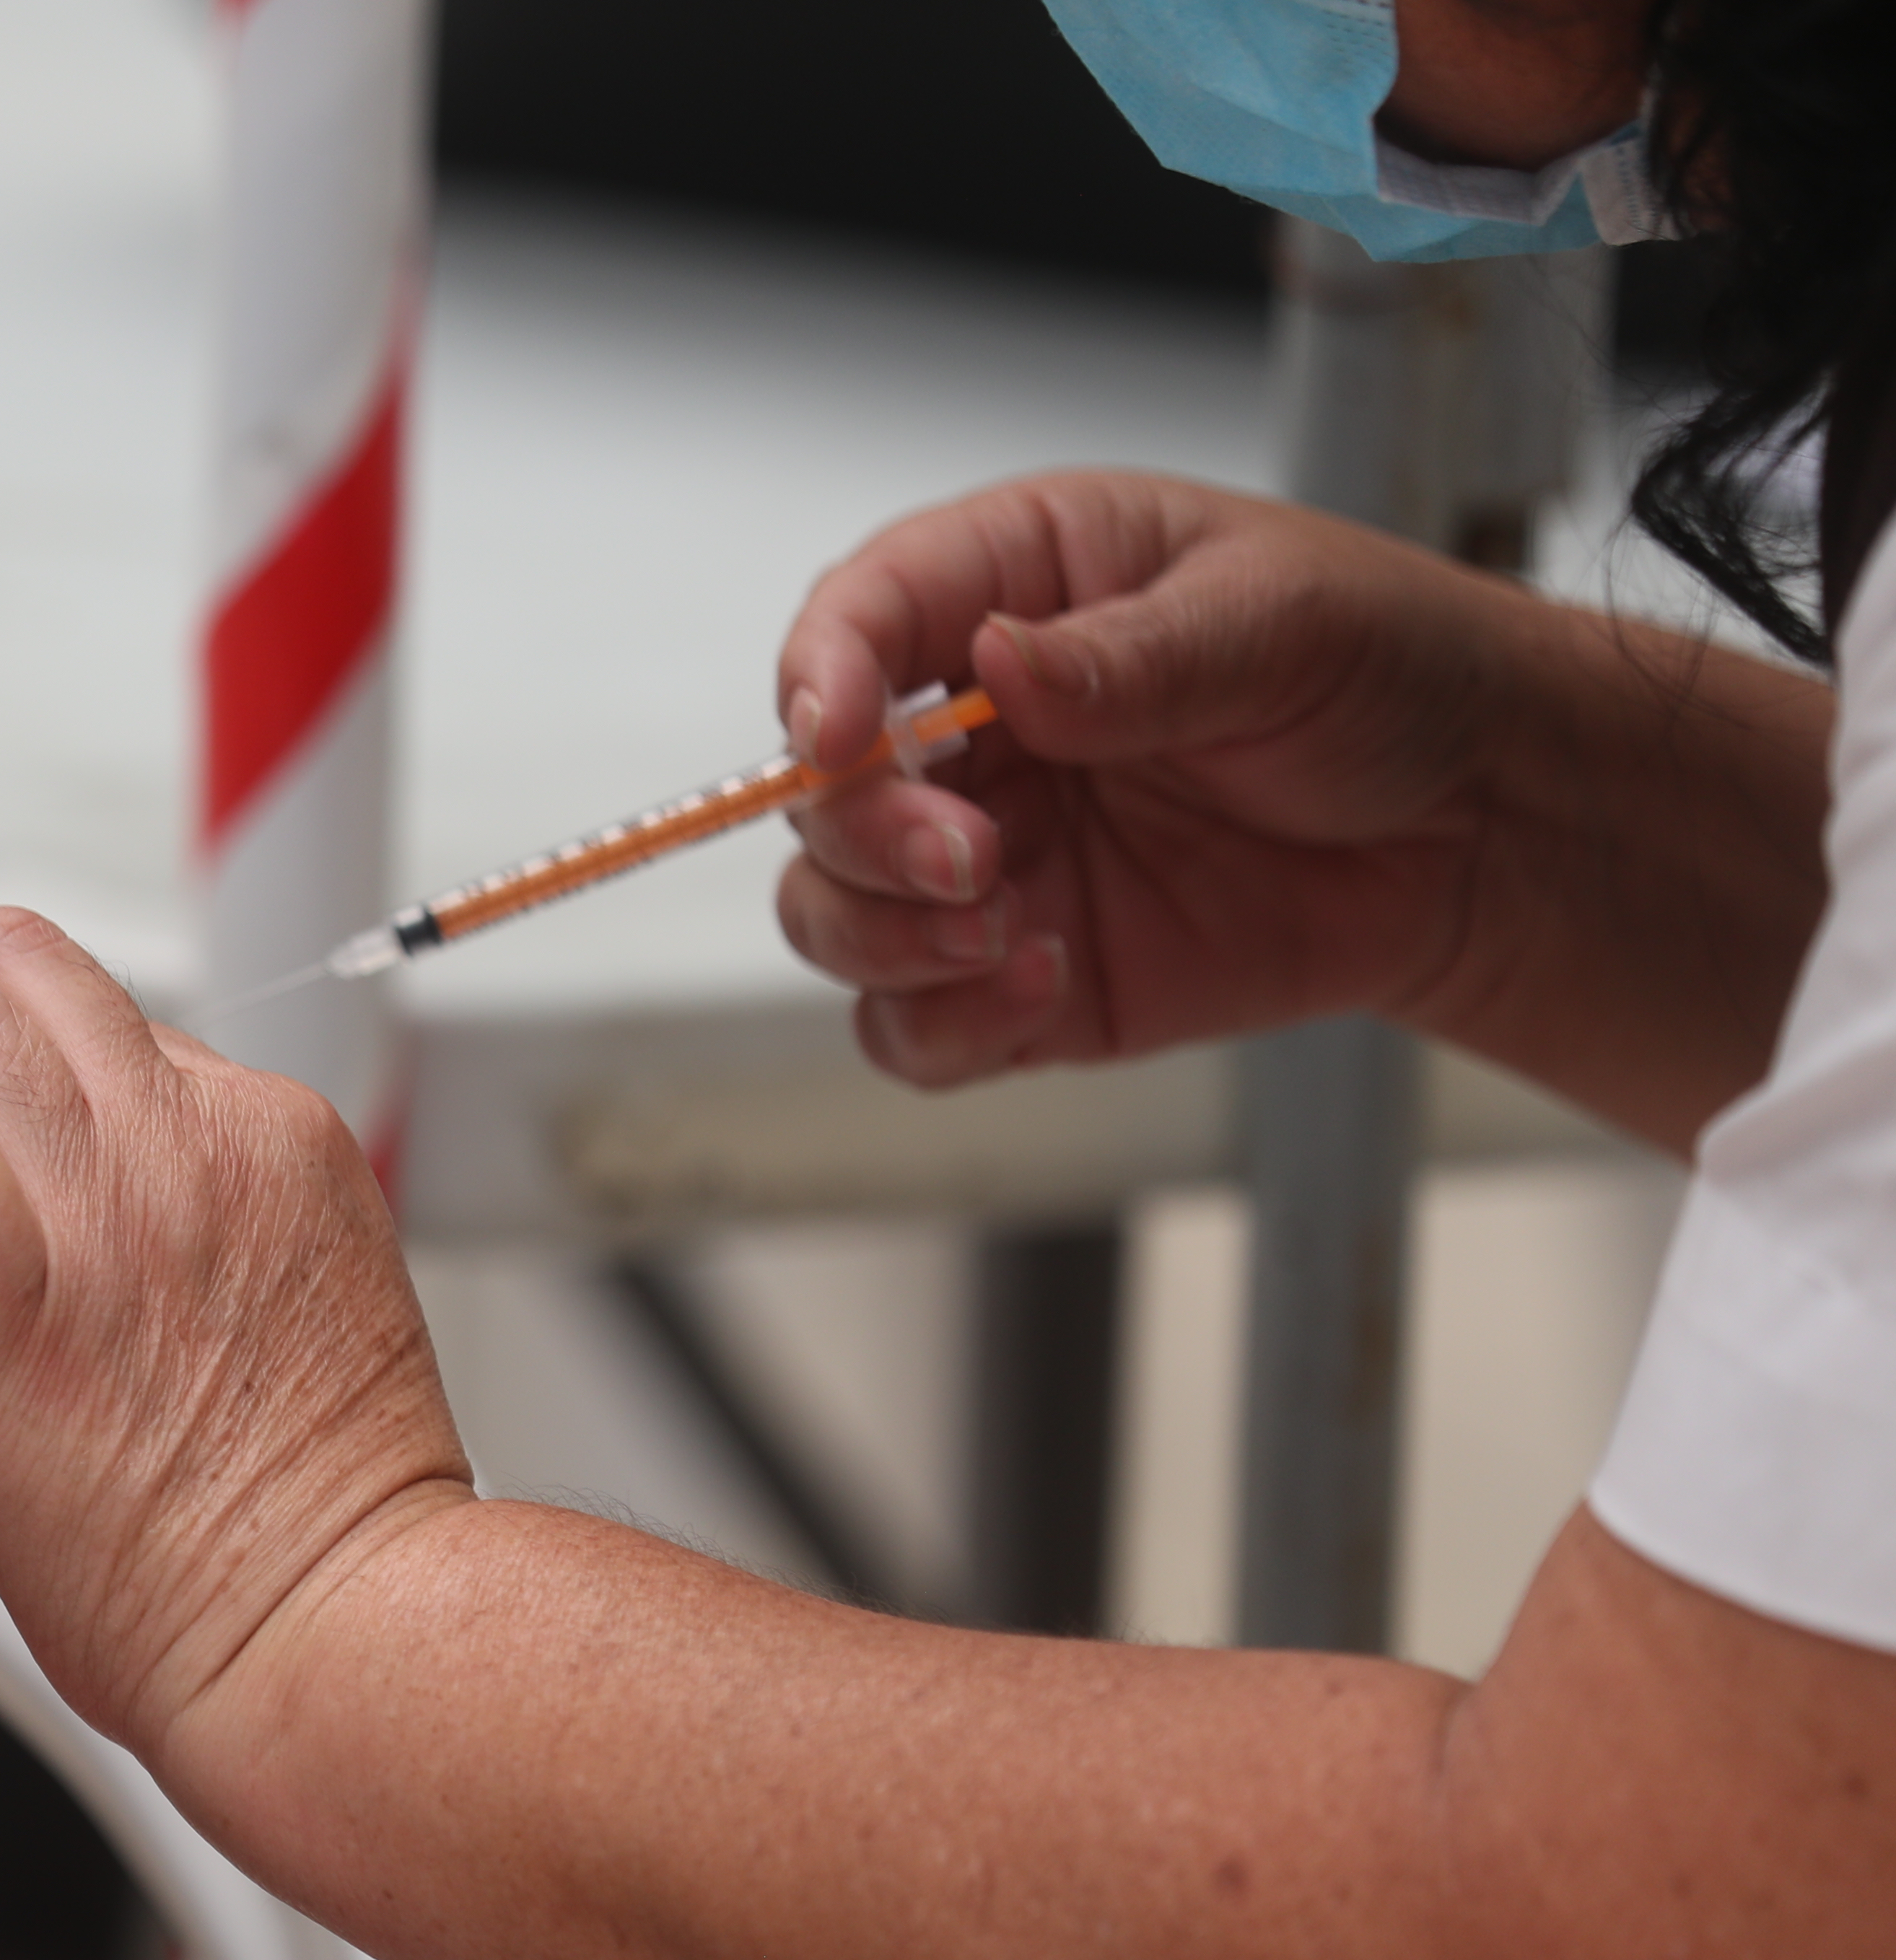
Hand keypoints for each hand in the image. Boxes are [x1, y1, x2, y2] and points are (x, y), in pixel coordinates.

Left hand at [0, 910, 470, 1757]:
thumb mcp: (293, 1301)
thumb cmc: (313, 1525)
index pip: (98, 1010)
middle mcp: (195, 1145)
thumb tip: (79, 1215)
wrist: (338, 1633)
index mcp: (268, 1140)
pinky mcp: (19, 1310)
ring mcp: (114, 1215)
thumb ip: (198, 1222)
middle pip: (14, 958)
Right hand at [773, 470, 1548, 1089]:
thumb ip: (1134, 653)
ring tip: (1002, 934)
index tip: (833, 734)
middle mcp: (971, 731)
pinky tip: (1041, 986)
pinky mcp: (1018, 977)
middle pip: (820, 790)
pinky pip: (913, 1027)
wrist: (1482, 829)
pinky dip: (942, 1026)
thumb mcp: (1282, 621)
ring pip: (832, 913)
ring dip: (882, 938)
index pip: (858, 617)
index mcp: (1017, 591)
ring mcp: (989, 860)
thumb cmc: (1388, 676)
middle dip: (866, 834)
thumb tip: (997, 667)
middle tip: (971, 860)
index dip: (818, 674)